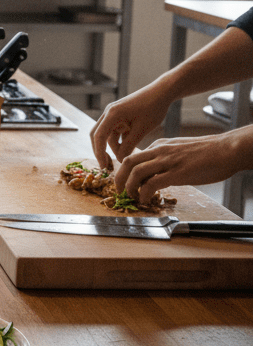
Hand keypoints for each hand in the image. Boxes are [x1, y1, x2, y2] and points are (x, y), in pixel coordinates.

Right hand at [90, 84, 171, 169]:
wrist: (162, 92)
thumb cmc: (153, 108)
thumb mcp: (141, 130)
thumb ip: (129, 145)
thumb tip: (120, 160)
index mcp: (112, 114)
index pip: (99, 137)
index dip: (99, 153)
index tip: (104, 167)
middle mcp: (109, 113)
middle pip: (97, 135)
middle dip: (100, 151)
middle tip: (107, 166)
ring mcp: (114, 113)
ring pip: (107, 134)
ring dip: (113, 147)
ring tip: (124, 159)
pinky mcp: (120, 115)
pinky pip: (115, 131)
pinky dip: (119, 141)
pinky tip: (128, 149)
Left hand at [114, 126, 252, 203]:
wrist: (227, 149)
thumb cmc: (208, 152)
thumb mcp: (180, 150)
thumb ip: (166, 159)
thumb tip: (158, 174)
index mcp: (160, 145)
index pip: (134, 157)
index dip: (126, 172)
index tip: (126, 183)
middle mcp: (160, 151)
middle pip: (127, 162)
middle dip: (119, 178)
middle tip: (119, 191)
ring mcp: (168, 161)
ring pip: (135, 172)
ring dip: (129, 187)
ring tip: (131, 197)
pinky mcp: (177, 173)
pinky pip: (152, 183)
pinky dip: (144, 193)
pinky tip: (145, 200)